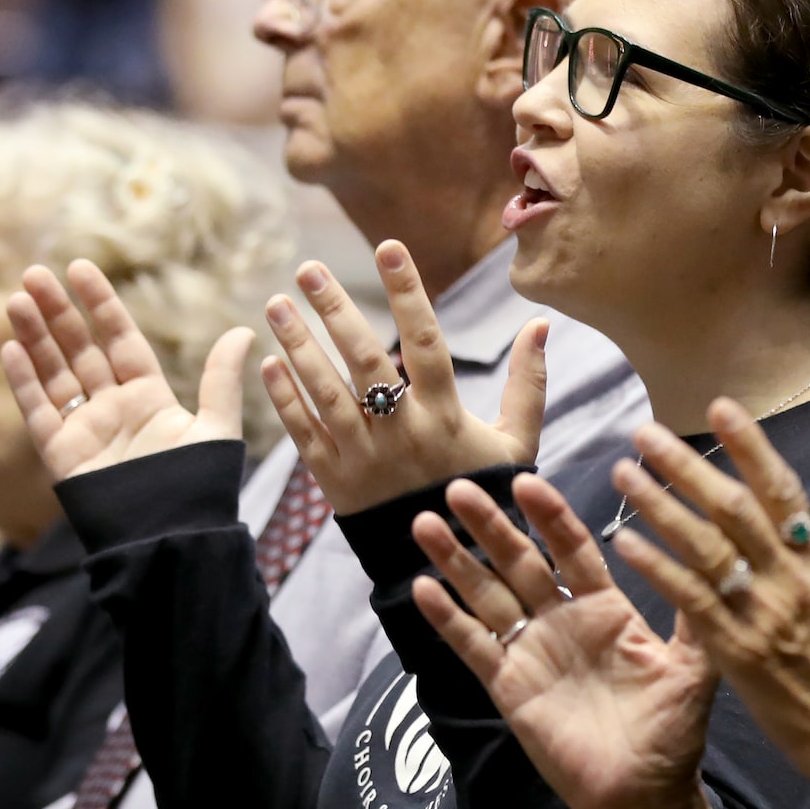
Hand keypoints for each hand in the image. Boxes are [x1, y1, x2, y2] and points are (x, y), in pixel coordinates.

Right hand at [2, 261, 250, 479]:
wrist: (171, 539)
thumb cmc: (198, 488)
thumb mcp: (215, 428)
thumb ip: (220, 379)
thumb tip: (246, 331)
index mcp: (149, 397)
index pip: (119, 339)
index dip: (100, 304)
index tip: (80, 267)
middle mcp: (113, 408)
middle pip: (80, 350)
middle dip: (58, 312)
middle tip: (34, 273)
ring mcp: (84, 430)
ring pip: (54, 373)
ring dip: (34, 337)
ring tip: (16, 299)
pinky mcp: (62, 456)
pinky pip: (38, 412)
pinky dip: (24, 381)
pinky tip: (11, 347)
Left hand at [263, 240, 544, 514]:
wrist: (447, 560)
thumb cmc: (483, 491)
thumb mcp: (517, 441)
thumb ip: (528, 382)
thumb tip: (541, 324)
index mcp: (446, 414)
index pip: (425, 341)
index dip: (407, 291)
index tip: (389, 248)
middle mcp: (402, 431)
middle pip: (364, 359)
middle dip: (334, 309)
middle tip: (307, 269)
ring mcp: (364, 456)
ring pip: (325, 392)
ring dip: (298, 345)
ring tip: (276, 304)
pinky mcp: (335, 480)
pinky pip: (304, 433)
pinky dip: (285, 398)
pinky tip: (268, 363)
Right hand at [409, 473, 718, 808]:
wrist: (644, 796)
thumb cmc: (673, 734)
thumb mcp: (693, 667)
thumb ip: (694, 614)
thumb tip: (716, 556)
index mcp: (606, 610)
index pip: (573, 549)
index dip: (549, 516)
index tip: (526, 481)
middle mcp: (563, 622)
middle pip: (521, 561)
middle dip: (492, 525)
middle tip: (461, 487)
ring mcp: (532, 651)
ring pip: (488, 595)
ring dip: (457, 560)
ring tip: (426, 522)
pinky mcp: (508, 686)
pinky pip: (474, 646)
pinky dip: (448, 619)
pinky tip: (422, 588)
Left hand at [604, 400, 809, 783]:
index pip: (783, 490)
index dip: (751, 446)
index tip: (720, 408)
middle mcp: (789, 578)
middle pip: (733, 508)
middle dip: (688, 466)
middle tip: (645, 432)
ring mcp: (761, 613)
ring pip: (705, 547)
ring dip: (660, 507)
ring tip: (624, 475)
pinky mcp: (736, 650)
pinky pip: (690, 600)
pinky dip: (658, 568)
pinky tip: (626, 543)